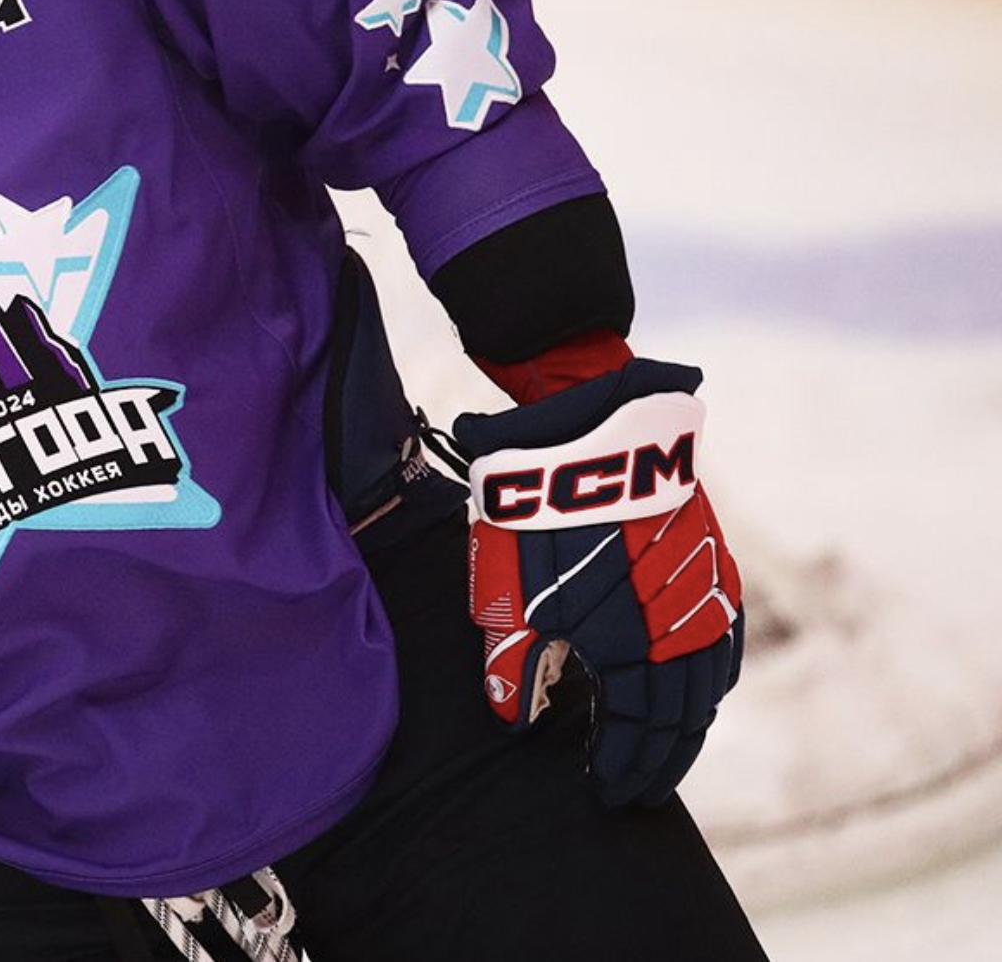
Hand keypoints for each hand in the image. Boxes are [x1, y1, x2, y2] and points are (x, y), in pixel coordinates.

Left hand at [450, 358, 744, 805]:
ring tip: (667, 749)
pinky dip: (714, 674)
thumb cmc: (537, 520)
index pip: (639, 734)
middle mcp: (683, 632)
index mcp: (635, 651)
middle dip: (661, 760)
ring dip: (689, 721)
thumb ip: (513, 668)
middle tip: (641, 790)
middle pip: (682, 718)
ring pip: (709, 682)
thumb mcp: (505, 600)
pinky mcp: (712, 560)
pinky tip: (704, 688)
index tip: (609, 794)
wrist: (588, 436)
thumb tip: (516, 721)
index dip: (625, 769)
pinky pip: (726, 637)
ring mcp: (706, 596)